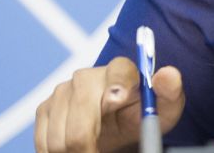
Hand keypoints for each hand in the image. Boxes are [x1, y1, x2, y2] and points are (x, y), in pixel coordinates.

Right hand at [34, 55, 185, 152]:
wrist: (118, 125)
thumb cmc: (142, 116)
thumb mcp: (165, 108)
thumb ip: (170, 91)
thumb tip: (168, 74)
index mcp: (120, 69)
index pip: (117, 73)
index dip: (116, 90)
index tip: (117, 104)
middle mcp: (87, 76)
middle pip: (82, 117)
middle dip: (90, 146)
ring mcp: (62, 91)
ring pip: (61, 138)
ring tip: (93, 151)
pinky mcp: (44, 109)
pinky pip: (44, 143)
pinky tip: (74, 151)